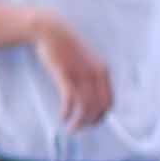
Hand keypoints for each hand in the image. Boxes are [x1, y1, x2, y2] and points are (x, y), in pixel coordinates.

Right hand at [28, 14, 115, 130]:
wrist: (51, 31)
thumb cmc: (66, 48)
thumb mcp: (86, 62)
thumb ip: (91, 77)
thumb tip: (90, 96)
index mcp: (103, 71)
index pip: (108, 103)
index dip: (101, 117)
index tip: (89, 123)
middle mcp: (95, 74)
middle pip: (98, 108)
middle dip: (90, 122)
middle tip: (79, 129)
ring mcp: (80, 74)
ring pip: (85, 107)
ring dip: (78, 122)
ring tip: (70, 128)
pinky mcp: (64, 74)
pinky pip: (69, 100)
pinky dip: (67, 112)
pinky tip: (63, 117)